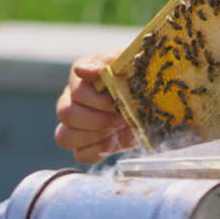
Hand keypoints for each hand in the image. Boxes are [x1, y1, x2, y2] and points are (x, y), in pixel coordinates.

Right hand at [54, 49, 136, 163]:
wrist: (156, 98)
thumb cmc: (140, 77)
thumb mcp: (130, 65)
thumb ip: (107, 63)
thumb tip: (82, 70)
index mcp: (81, 77)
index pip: (76, 91)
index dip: (98, 100)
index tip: (117, 102)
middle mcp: (72, 99)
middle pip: (66, 114)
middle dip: (98, 119)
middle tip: (122, 118)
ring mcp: (75, 124)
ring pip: (64, 136)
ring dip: (94, 135)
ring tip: (117, 128)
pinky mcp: (85, 145)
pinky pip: (79, 155)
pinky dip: (97, 152)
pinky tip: (113, 142)